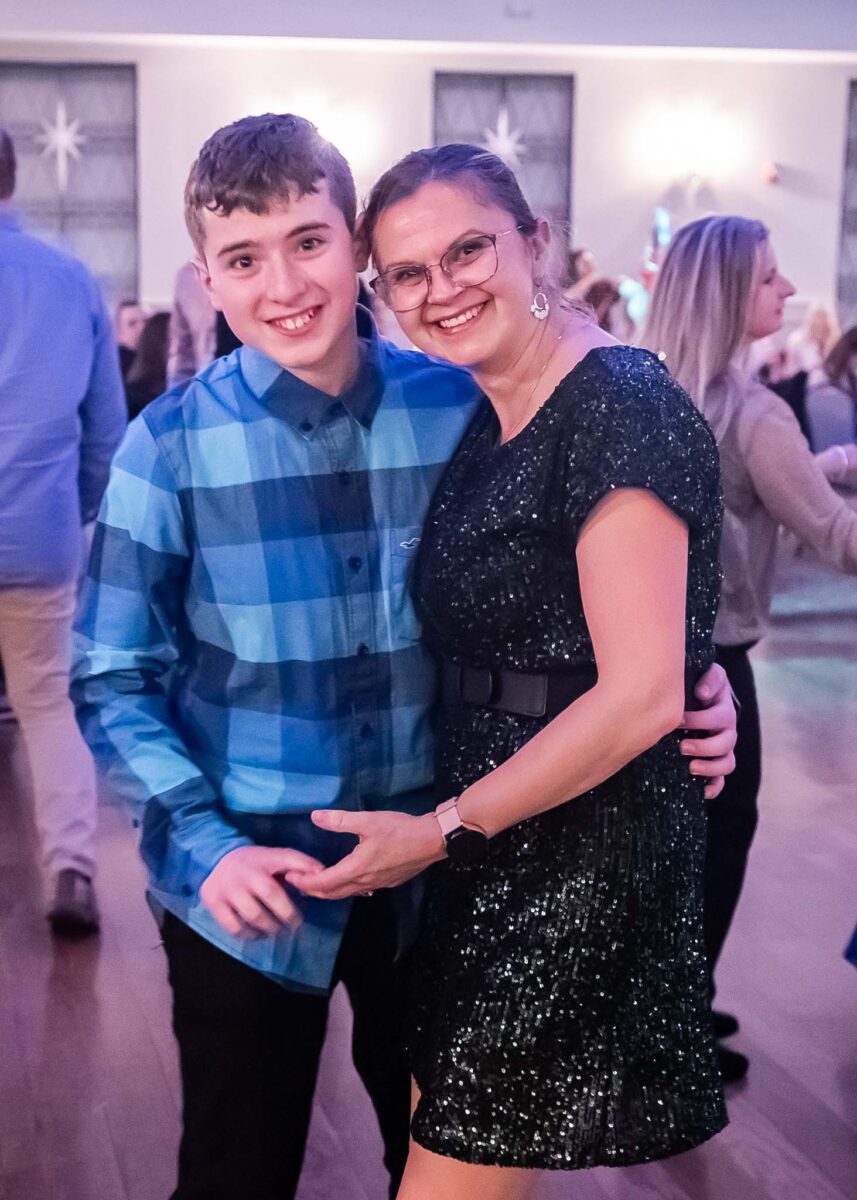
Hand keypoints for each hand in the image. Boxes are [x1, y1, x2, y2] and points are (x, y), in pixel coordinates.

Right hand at [199, 845, 323, 936]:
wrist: (216, 859)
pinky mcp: (213, 901)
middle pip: (272, 894)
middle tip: (296, 925)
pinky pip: (234, 926)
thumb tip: (321, 873)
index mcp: (263, 858)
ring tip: (277, 931)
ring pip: (253, 915)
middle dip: (289, 914)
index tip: (316, 885)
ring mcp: (227, 887)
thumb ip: (298, 864)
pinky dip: (249, 935)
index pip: (289, 858)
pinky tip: (258, 934)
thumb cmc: (255, 863)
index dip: (305, 868)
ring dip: (270, 928)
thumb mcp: (275, 857)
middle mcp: (245, 871)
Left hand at [286, 809, 445, 900]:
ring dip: (329, 890)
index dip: (304, 881)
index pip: (323, 882)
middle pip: (332, 893)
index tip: (290, 876)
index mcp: (356, 868)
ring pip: (347, 893)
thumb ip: (340, 820)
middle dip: (312, 889)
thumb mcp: (368, 821)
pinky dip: (346, 888)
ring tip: (316, 882)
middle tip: (296, 882)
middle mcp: (365, 881)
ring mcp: (378, 884)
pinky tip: (349, 881)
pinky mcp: (389, 881)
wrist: (432, 841)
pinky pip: (361, 890)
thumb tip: (315, 816)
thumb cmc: (401, 830)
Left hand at [680, 662, 736, 799]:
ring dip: (710, 768)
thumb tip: (702, 694)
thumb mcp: (707, 673)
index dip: (701, 720)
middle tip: (681, 746)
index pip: (721, 717)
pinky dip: (714, 787)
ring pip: (727, 763)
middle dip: (704, 746)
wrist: (695, 694)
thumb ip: (709, 678)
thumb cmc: (697, 683)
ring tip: (690, 766)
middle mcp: (727, 730)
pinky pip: (721, 781)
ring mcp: (722, 748)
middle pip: (725, 743)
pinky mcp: (715, 762)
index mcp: (724, 710)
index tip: (678, 719)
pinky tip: (702, 792)